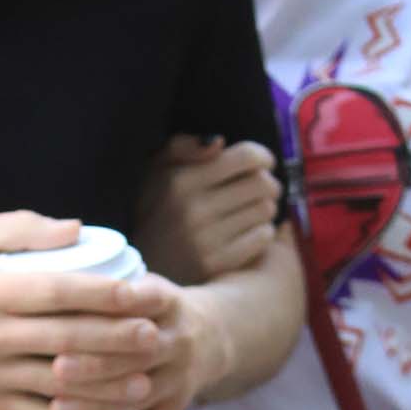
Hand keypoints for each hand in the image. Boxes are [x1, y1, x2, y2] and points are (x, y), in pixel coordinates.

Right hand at [0, 209, 180, 409]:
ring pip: (59, 384)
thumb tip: (80, 229)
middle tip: (159, 334)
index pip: (59, 292)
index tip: (144, 291)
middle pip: (68, 340)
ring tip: (147, 380)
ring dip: (108, 386)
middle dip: (120, 339)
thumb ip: (22, 227)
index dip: (106, 294)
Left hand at [63, 286, 224, 409]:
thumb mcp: (141, 283)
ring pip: (138, 397)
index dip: (116, 307)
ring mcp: (179, 380)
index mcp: (169, 303)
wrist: (207, 338)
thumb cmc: (149, 308)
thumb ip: (101, 282)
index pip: (148, 301)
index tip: (74, 312)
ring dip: (98, 407)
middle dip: (97, 363)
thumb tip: (36, 264)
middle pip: (140, 355)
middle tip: (56, 367)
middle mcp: (179, 342)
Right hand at [134, 134, 281, 283]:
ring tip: (253, 209)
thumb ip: (181, 147)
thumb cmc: (155, 210)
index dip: (263, 156)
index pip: (246, 157)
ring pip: (265, 209)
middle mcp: (193, 210)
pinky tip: (249, 230)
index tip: (263, 163)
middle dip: (268, 182)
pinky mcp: (217, 264)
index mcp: (181, 181)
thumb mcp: (156, 170)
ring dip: (266, 206)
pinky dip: (263, 231)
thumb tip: (219, 142)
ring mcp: (205, 240)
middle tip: (262, 188)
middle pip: (262, 183)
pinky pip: (263, 237)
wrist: (142, 267)